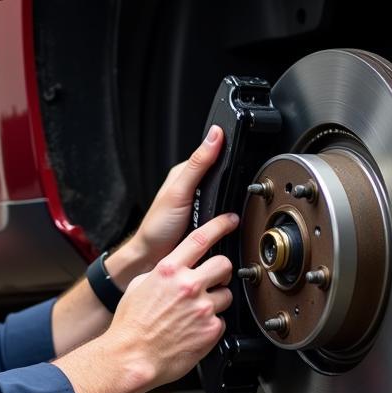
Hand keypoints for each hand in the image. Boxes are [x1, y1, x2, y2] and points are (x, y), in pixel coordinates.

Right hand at [107, 212, 237, 389]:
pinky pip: (221, 320)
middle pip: (224, 264)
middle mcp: (188, 285)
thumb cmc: (130, 325)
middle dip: (221, 271)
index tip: (230, 220)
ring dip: (216, 300)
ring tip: (197, 312)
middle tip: (214, 279)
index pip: (201, 239)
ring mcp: (202, 308)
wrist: (132, 357)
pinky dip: (211, 324)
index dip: (220, 225)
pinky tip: (195, 330)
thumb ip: (162, 273)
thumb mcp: (139, 287)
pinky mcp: (211, 329)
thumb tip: (175, 267)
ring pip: (226, 294)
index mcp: (169, 270)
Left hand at [108, 126, 224, 286]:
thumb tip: (214, 136)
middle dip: (228, 185)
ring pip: (224, 197)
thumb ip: (198, 164)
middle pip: (222, 178)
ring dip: (227, 204)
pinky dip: (225, 218)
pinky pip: (222, 214)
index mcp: (185, 172)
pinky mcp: (205, 218)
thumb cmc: (158, 225)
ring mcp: (199, 203)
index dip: (227, 156)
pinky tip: (222, 222)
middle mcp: (192, 185)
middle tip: (224, 196)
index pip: (214, 154)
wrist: (152, 257)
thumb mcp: (179, 191)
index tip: (239, 157)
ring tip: (223, 212)